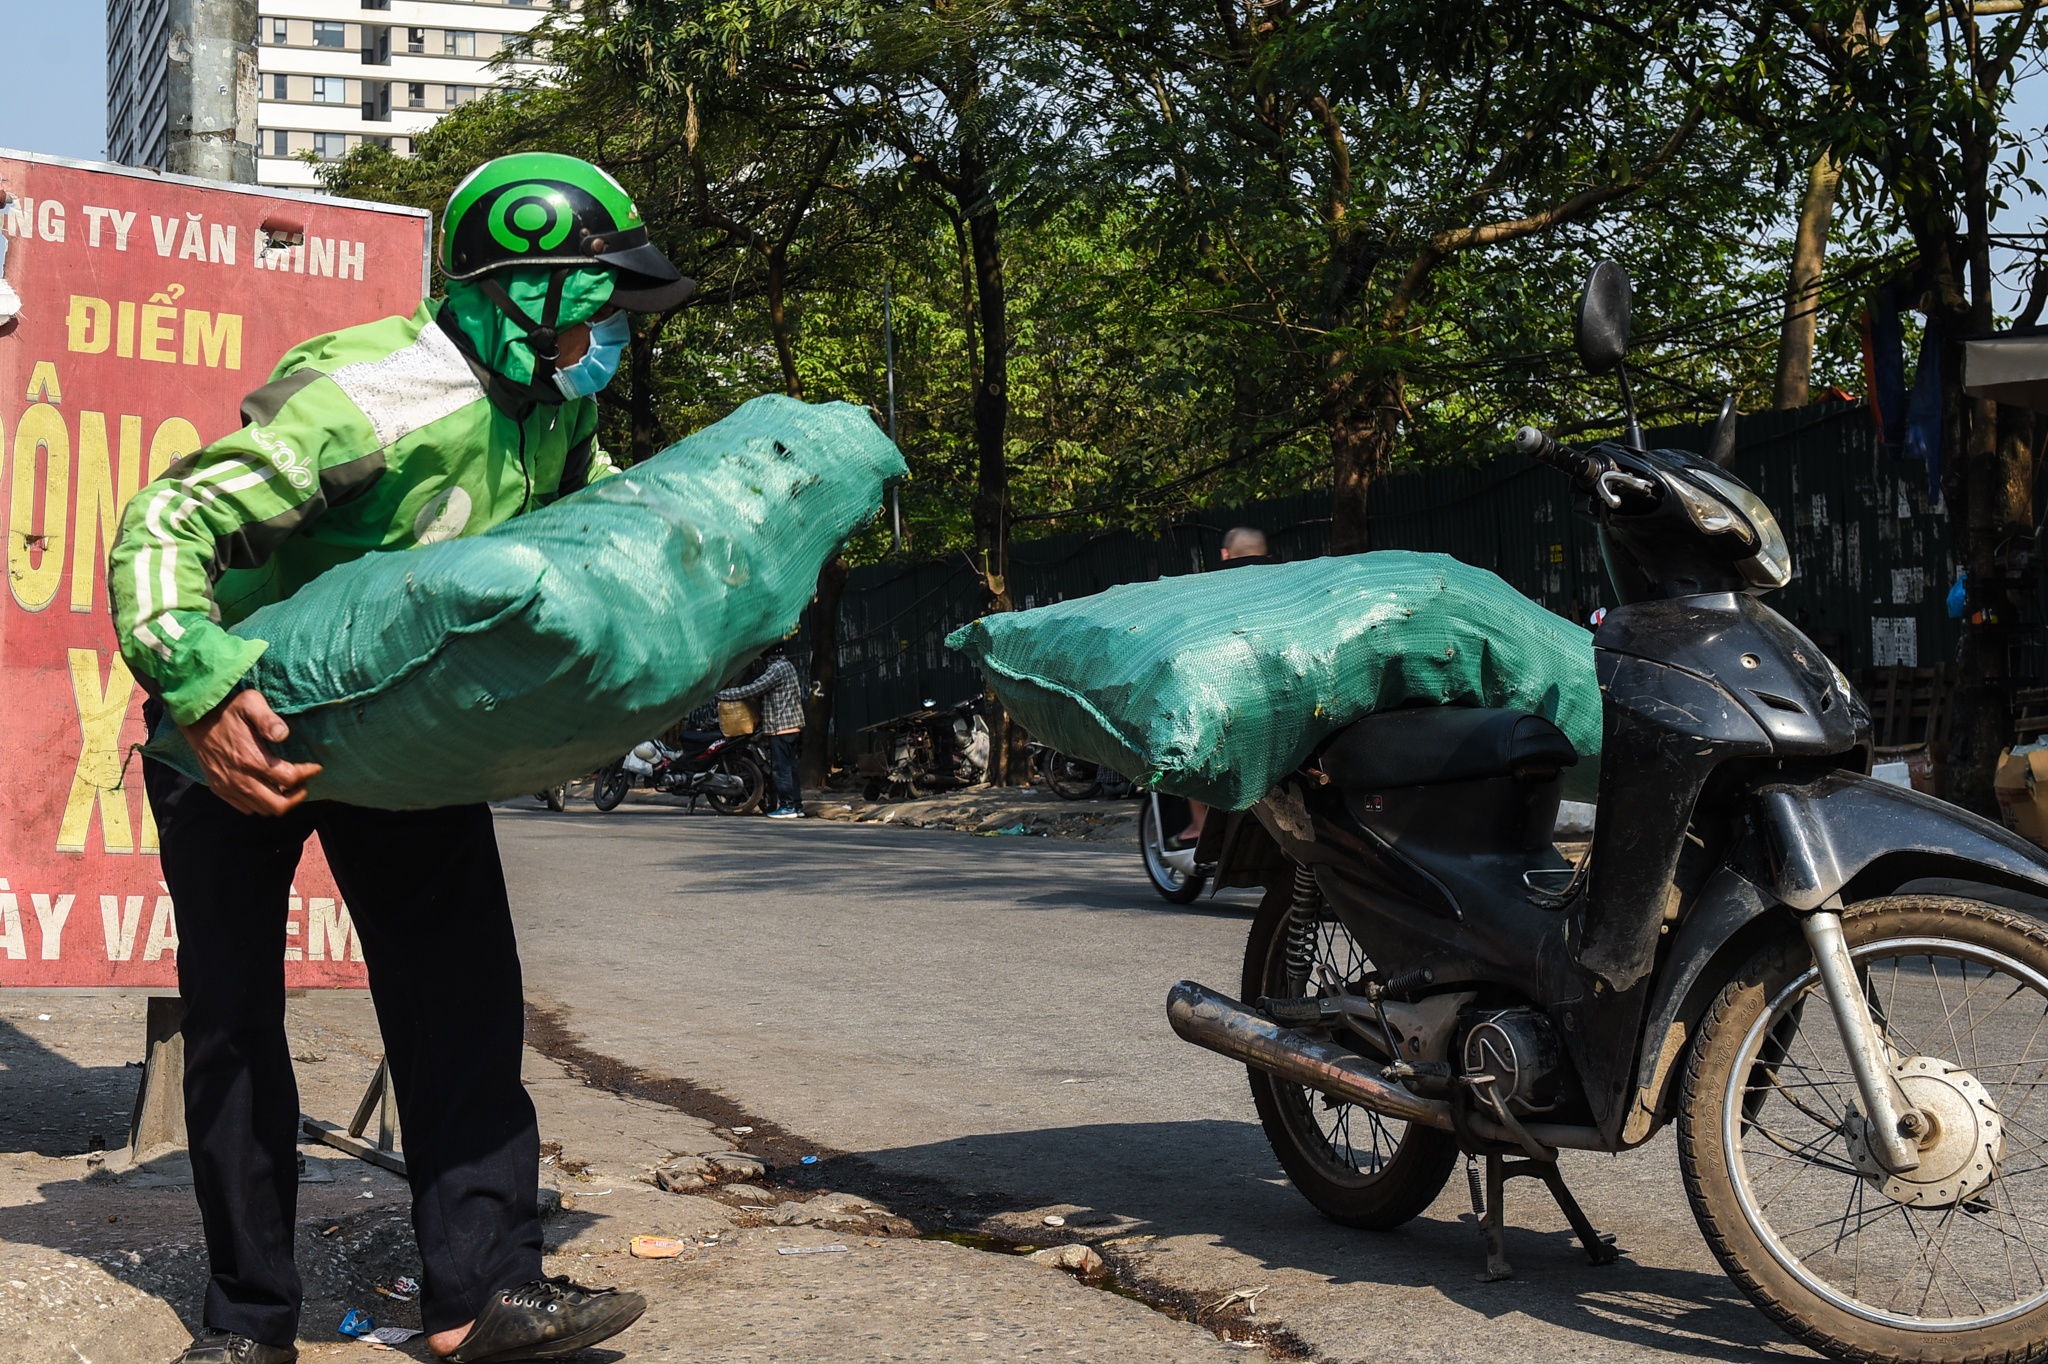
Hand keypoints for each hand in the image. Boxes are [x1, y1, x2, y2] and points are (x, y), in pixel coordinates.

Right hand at [181, 689, 322, 816]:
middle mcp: (240, 778)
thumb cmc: (228, 711)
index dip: (308, 774)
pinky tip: (267, 789)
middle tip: (303, 783)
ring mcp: (229, 787)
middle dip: (297, 796)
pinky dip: (261, 804)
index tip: (315, 767)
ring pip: (263, 810)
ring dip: (280, 801)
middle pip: (278, 805)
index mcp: (252, 759)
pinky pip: (246, 809)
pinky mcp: (220, 790)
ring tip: (288, 787)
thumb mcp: (250, 703)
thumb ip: (268, 719)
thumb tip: (284, 735)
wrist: (196, 720)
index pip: (290, 778)